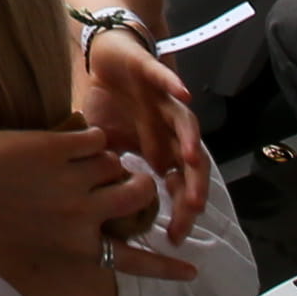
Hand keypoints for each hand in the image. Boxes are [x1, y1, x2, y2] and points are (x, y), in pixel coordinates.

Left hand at [0, 120, 186, 279]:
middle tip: (127, 173)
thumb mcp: (38, 234)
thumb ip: (75, 230)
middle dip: (137, 179)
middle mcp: (80, 217)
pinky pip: (93, 137)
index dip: (167, 265)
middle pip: (137, 193)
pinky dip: (86, 134)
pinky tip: (66, 136)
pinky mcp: (58, 149)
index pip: (131, 261)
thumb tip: (106, 224)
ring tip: (82, 156)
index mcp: (76, 245)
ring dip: (105, 155)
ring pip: (114, 161)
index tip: (194, 270)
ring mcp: (71, 182)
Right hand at [69, 24, 214, 255]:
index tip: (173, 237)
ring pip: (186, 123)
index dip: (178, 211)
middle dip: (193, 184)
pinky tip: (184, 93)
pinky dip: (174, 84)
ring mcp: (163, 100)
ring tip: (191, 160)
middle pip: (190, 161)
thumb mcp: (103, 148)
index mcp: (159, 150)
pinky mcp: (151, 72)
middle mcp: (168, 130)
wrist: (104, 58)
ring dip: (191, 140)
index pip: (176, 186)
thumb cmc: (106, 105)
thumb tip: (106, 210)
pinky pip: (166, 78)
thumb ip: (110, 174)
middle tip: (190, 209)